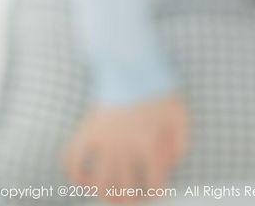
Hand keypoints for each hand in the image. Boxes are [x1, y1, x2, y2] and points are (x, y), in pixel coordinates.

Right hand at [63, 94, 189, 202]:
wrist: (131, 62)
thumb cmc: (159, 87)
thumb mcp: (180, 112)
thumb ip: (181, 142)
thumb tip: (172, 164)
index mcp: (150, 144)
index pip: (154, 184)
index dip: (155, 192)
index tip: (154, 190)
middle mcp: (125, 147)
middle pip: (124, 190)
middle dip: (129, 200)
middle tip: (131, 199)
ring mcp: (103, 140)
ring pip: (99, 182)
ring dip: (103, 195)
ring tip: (109, 197)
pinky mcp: (87, 129)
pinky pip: (73, 160)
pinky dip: (75, 174)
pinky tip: (84, 178)